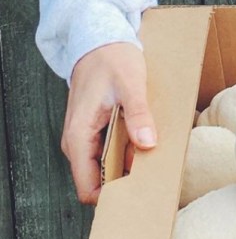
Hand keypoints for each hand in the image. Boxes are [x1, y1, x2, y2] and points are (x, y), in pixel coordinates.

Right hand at [61, 42, 156, 204]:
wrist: (100, 41)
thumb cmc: (112, 59)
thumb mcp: (131, 84)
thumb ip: (138, 114)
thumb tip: (147, 144)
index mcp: (78, 136)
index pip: (87, 187)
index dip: (111, 197)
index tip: (138, 195)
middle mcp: (77, 142)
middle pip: (99, 181)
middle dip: (125, 184)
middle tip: (155, 179)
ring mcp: (85, 137)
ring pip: (106, 167)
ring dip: (128, 167)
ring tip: (155, 161)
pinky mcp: (95, 131)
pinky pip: (110, 153)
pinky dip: (128, 153)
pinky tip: (147, 146)